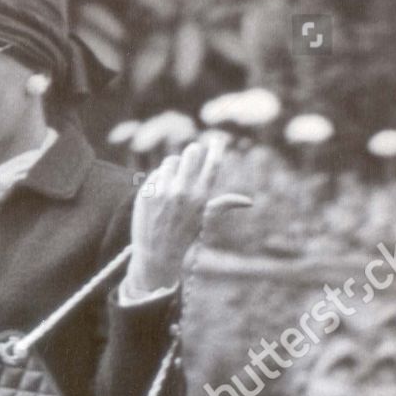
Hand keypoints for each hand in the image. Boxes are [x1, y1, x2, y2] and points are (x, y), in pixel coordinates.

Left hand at [127, 134, 250, 291]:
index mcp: (201, 197)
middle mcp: (182, 191)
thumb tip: (249, 202)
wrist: (156, 255)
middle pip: (192, 152)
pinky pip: (156, 173)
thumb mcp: (205, 219)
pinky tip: (160, 196)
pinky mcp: (147, 192)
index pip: (213, 162)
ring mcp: (162, 191)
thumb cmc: (184, 236)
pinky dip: (160, 180)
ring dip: (174, 168)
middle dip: (193, 152)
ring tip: (173, 185)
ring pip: (171, 160)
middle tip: (193, 155)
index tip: (217, 139)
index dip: (217, 147)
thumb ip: (224, 204)